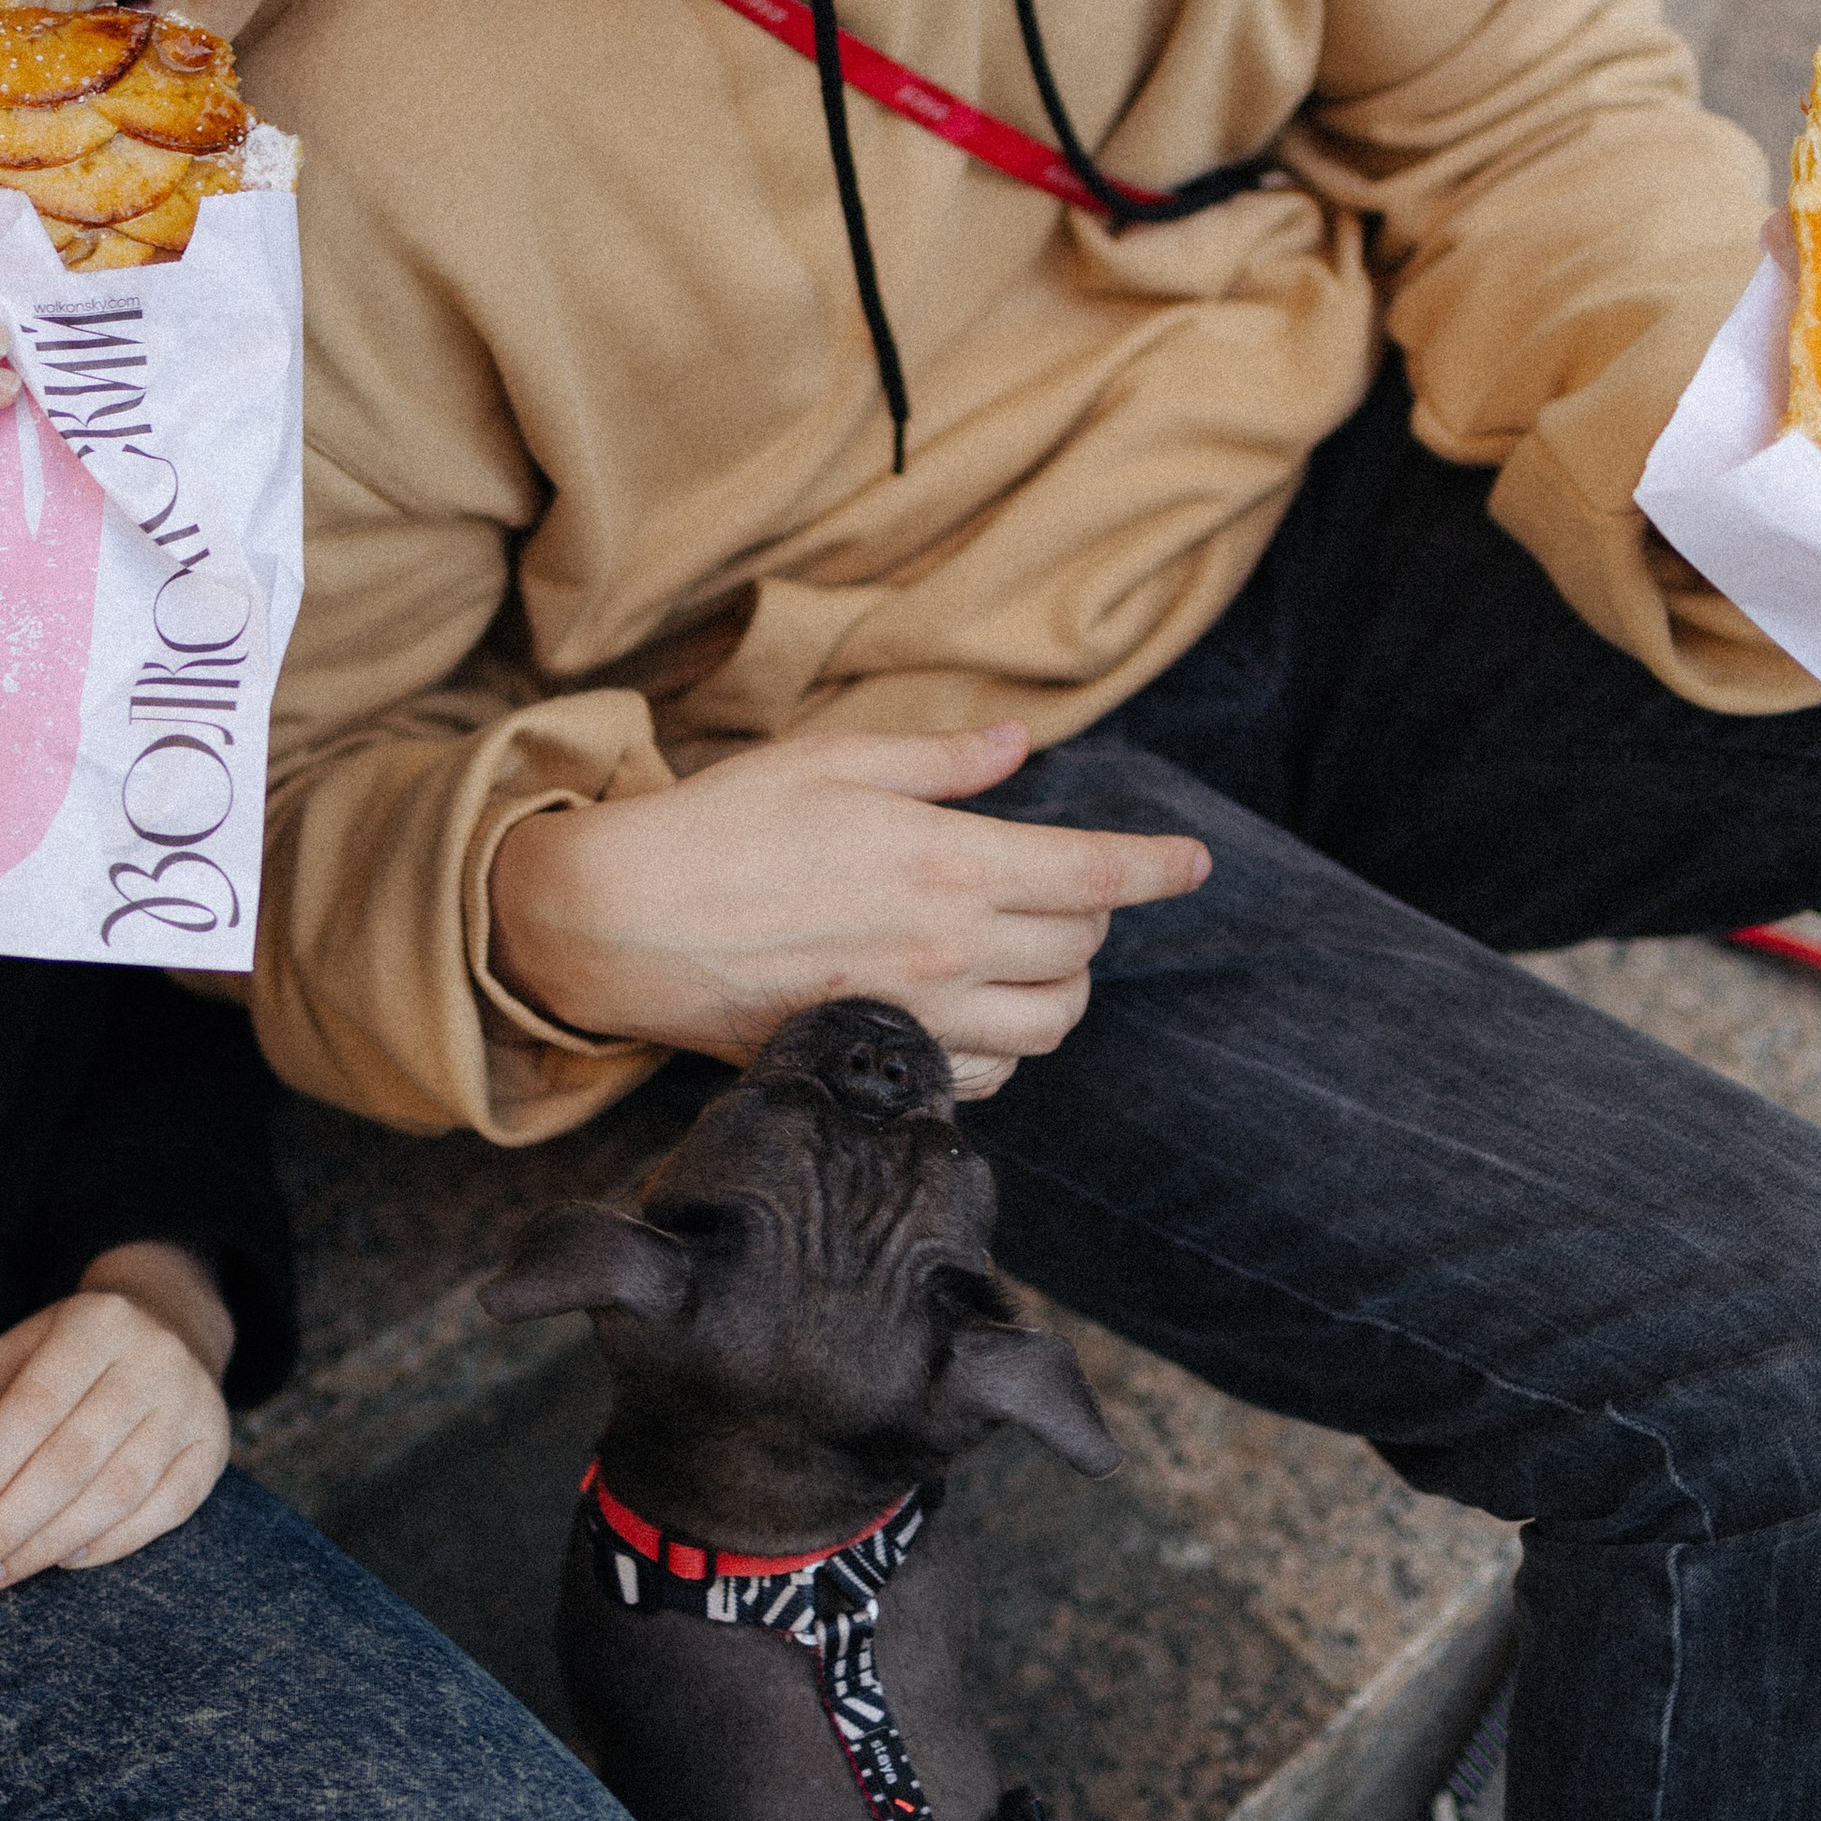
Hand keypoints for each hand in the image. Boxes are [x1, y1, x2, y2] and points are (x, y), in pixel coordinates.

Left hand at [0, 1242, 234, 1598]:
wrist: (172, 1323)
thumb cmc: (73, 1348)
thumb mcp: (18, 1350)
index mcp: (99, 1322)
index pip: (32, 1409)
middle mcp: (155, 1360)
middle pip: (71, 1462)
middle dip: (3, 1528)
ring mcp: (193, 1406)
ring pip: (115, 1495)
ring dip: (45, 1547)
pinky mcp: (214, 1448)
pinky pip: (164, 1512)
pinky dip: (109, 1546)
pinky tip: (61, 1559)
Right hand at [488, 721, 1208, 1095]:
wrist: (625, 922)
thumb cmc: (722, 825)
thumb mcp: (833, 759)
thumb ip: (941, 760)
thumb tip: (1019, 746)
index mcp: (948, 859)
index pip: (1096, 874)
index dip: (1158, 867)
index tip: (1194, 863)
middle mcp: (948, 945)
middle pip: (1082, 948)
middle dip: (1097, 916)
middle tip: (1068, 889)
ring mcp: (917, 1013)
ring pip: (1052, 1024)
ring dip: (1063, 987)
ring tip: (1038, 954)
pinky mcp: (879, 1057)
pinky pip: (988, 1074)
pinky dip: (1007, 1045)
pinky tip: (980, 1008)